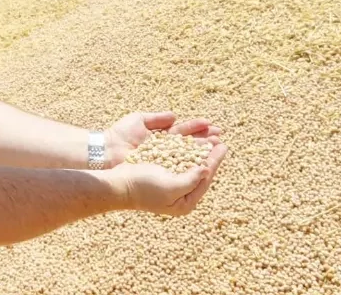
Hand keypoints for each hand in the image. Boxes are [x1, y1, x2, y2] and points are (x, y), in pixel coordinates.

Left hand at [104, 111, 222, 167]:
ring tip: (217, 148)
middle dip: (205, 140)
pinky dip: (191, 164)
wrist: (107, 152)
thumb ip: (157, 118)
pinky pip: (178, 167)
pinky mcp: (160, 171)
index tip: (212, 125)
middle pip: (189, 144)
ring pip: (187, 155)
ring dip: (202, 152)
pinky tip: (203, 162)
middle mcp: (164, 150)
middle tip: (221, 138)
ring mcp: (163, 161)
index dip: (198, 128)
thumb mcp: (138, 120)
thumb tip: (175, 116)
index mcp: (160, 137)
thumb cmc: (120, 135)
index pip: (184, 131)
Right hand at [112, 142, 227, 215]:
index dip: (215, 161)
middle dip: (210, 155)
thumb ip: (191, 180)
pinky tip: (191, 141)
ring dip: (199, 150)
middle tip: (220, 140)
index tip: (223, 146)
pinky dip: (186, 150)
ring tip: (209, 138)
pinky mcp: (161, 173)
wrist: (118, 184)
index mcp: (184, 202)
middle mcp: (179, 194)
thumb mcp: (170, 187)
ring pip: (190, 164)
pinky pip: (178, 160)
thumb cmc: (143, 188)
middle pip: (199, 171)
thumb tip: (207, 170)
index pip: (205, 179)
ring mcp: (170, 183)